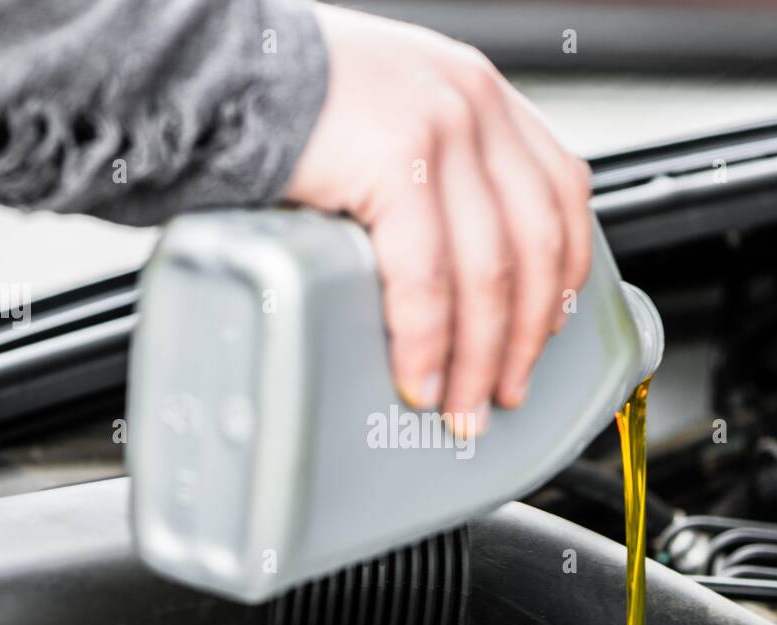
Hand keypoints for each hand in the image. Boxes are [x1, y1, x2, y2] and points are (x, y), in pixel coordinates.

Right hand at [284, 4, 592, 435]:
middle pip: (536, 243)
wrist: (214, 66)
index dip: (562, 275)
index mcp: (480, 94)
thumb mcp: (388, 113)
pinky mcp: (395, 160)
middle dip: (526, 336)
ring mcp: (441, 128)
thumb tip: (448, 262)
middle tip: (504, 392)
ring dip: (478, 357)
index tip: (547, 331)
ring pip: (489, 271)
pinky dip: (425, 341)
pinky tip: (418, 378)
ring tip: (461, 407)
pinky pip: (426, 277)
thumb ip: (430, 169)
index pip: (561, 193)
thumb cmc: (283, 99)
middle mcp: (473, 103)